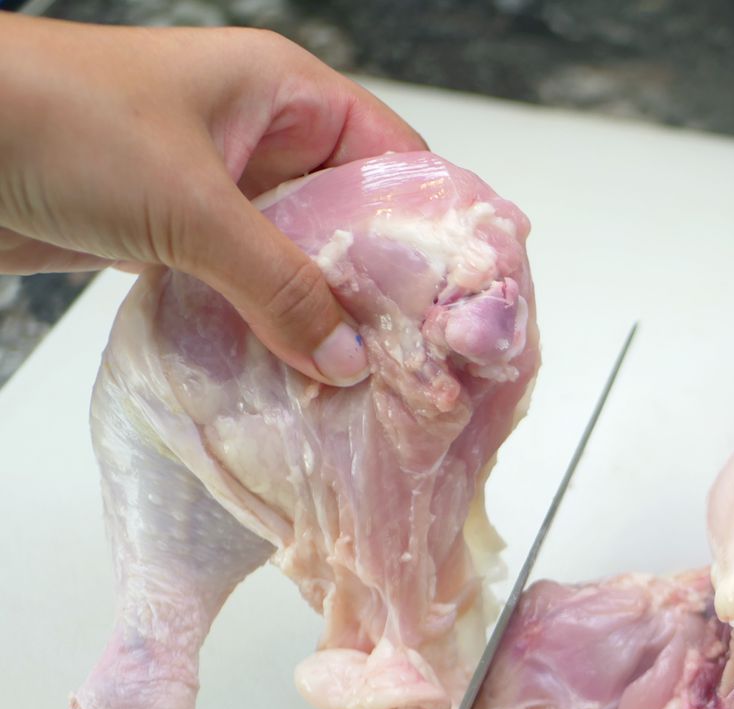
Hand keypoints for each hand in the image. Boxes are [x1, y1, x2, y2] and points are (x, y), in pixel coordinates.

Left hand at [0, 15, 426, 383]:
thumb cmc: (59, 122)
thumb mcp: (194, 206)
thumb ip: (281, 287)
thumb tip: (350, 360)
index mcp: (286, 92)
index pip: (395, 158)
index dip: (434, 225)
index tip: (462, 300)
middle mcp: (262, 137)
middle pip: (354, 218)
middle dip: (382, 286)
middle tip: (418, 356)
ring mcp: (218, 189)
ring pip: (299, 259)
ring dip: (323, 315)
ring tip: (364, 378)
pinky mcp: (176, 236)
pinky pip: (246, 287)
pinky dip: (269, 327)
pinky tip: (294, 373)